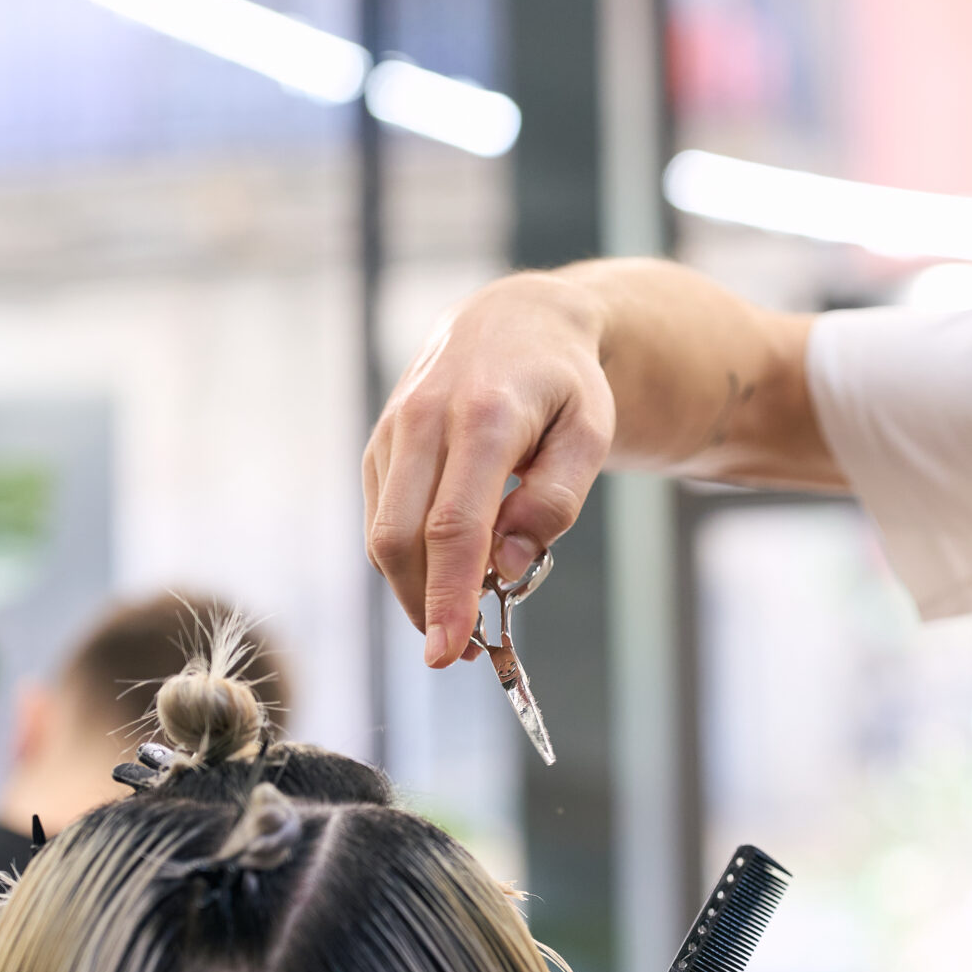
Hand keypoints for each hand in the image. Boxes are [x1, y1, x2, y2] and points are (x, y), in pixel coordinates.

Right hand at [365, 273, 615, 666]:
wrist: (515, 320)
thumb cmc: (564, 385)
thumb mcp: (590, 434)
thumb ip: (555, 501)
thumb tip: (508, 566)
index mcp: (484, 417)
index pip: (454, 526)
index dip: (448, 596)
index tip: (450, 651)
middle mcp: (425, 419)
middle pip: (402, 538)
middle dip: (424, 606)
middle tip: (462, 651)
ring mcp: (394, 430)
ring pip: (383, 533)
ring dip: (413, 589)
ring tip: (461, 616)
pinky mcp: (380, 443)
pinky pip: (382, 517)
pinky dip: (406, 559)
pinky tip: (445, 572)